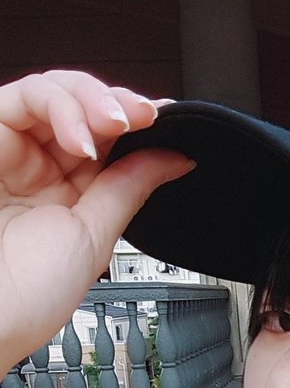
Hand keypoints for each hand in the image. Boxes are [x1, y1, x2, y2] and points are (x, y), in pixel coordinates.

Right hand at [0, 70, 192, 378]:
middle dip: (120, 106)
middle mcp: (36, 168)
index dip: (135, 124)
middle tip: (146, 117)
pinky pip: (25, 97)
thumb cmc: (28, 295)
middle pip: (82, 108)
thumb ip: (129, 189)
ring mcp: (10, 151)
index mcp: (65, 194)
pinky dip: (62, 106)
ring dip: (94, 101)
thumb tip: (174, 157)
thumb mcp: (93, 237)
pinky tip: (83, 137)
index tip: (167, 122)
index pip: (103, 140)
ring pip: (55, 92)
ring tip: (116, 125)